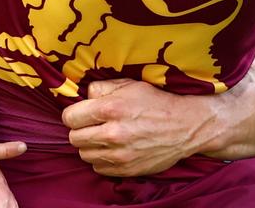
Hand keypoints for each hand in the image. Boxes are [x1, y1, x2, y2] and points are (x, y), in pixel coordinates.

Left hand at [63, 79, 210, 176]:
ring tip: (104, 136)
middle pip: (74, 138)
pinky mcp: (125, 170)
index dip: (74, 114)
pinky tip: (114, 148)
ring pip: (84, 154)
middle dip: (80, 129)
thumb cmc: (157, 102)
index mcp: (110, 108)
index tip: (81, 113)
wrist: (184, 127)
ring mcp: (118, 155)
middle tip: (93, 125)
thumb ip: (102, 87)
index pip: (70, 117)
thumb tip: (84, 95)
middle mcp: (112, 133)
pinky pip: (98, 168)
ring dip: (90, 146)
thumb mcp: (130, 85)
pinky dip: (102, 159)